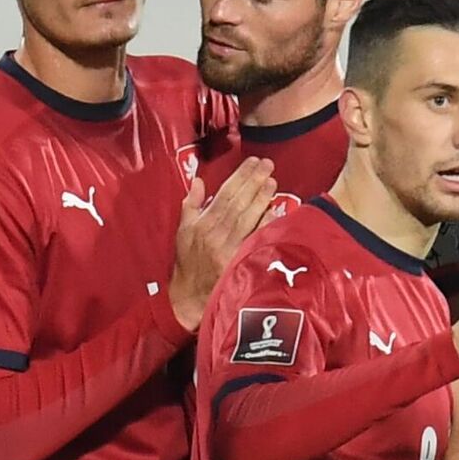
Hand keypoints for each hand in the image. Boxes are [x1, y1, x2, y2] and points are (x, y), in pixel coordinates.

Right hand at [168, 158, 276, 330]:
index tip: (253, 162)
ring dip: (261, 198)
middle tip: (268, 165)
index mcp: (201, 223)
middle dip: (254, 182)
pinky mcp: (238, 261)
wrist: (189, 296)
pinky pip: (254, 238)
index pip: (224, 194)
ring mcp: (227, 247)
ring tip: (272, 182)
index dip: (239, 177)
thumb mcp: (182, 231)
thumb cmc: (188, 262)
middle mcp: (214, 233)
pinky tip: (275, 210)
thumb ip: (191, 204)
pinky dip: (265, 224)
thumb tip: (198, 181)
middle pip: (238, 202)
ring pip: (247, 217)